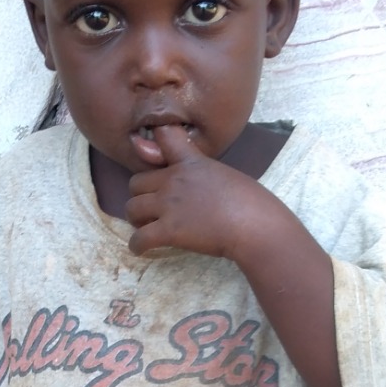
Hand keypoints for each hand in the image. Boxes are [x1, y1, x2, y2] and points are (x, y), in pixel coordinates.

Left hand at [124, 125, 280, 260]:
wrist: (254, 224)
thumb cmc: (251, 201)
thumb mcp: (225, 174)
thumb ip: (204, 175)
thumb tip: (201, 188)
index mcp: (191, 162)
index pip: (164, 137)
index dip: (151, 143)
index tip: (147, 152)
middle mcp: (174, 179)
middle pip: (136, 183)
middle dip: (140, 196)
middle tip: (150, 209)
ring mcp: (168, 204)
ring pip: (131, 209)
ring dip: (136, 220)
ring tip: (146, 228)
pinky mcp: (168, 230)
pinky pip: (138, 239)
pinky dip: (136, 246)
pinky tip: (141, 249)